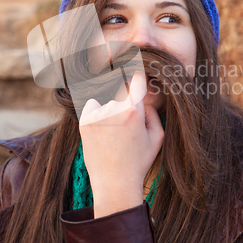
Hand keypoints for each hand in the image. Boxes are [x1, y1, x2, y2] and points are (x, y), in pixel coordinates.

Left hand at [79, 71, 164, 217]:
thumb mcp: (157, 137)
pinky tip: (103, 127)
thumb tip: (143, 99)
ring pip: (106, 96)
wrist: (114, 183)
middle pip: (120, 86)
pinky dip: (97, 110)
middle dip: (124, 91)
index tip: (135, 58)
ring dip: (111, 103)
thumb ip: (152, 112)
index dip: (136, 67)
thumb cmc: (139, 161)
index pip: (136, 76)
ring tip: (114, 127)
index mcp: (134, 109)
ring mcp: (97, 114)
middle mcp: (114, 108)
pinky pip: (93, 105)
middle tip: (125, 107)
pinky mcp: (84, 121)